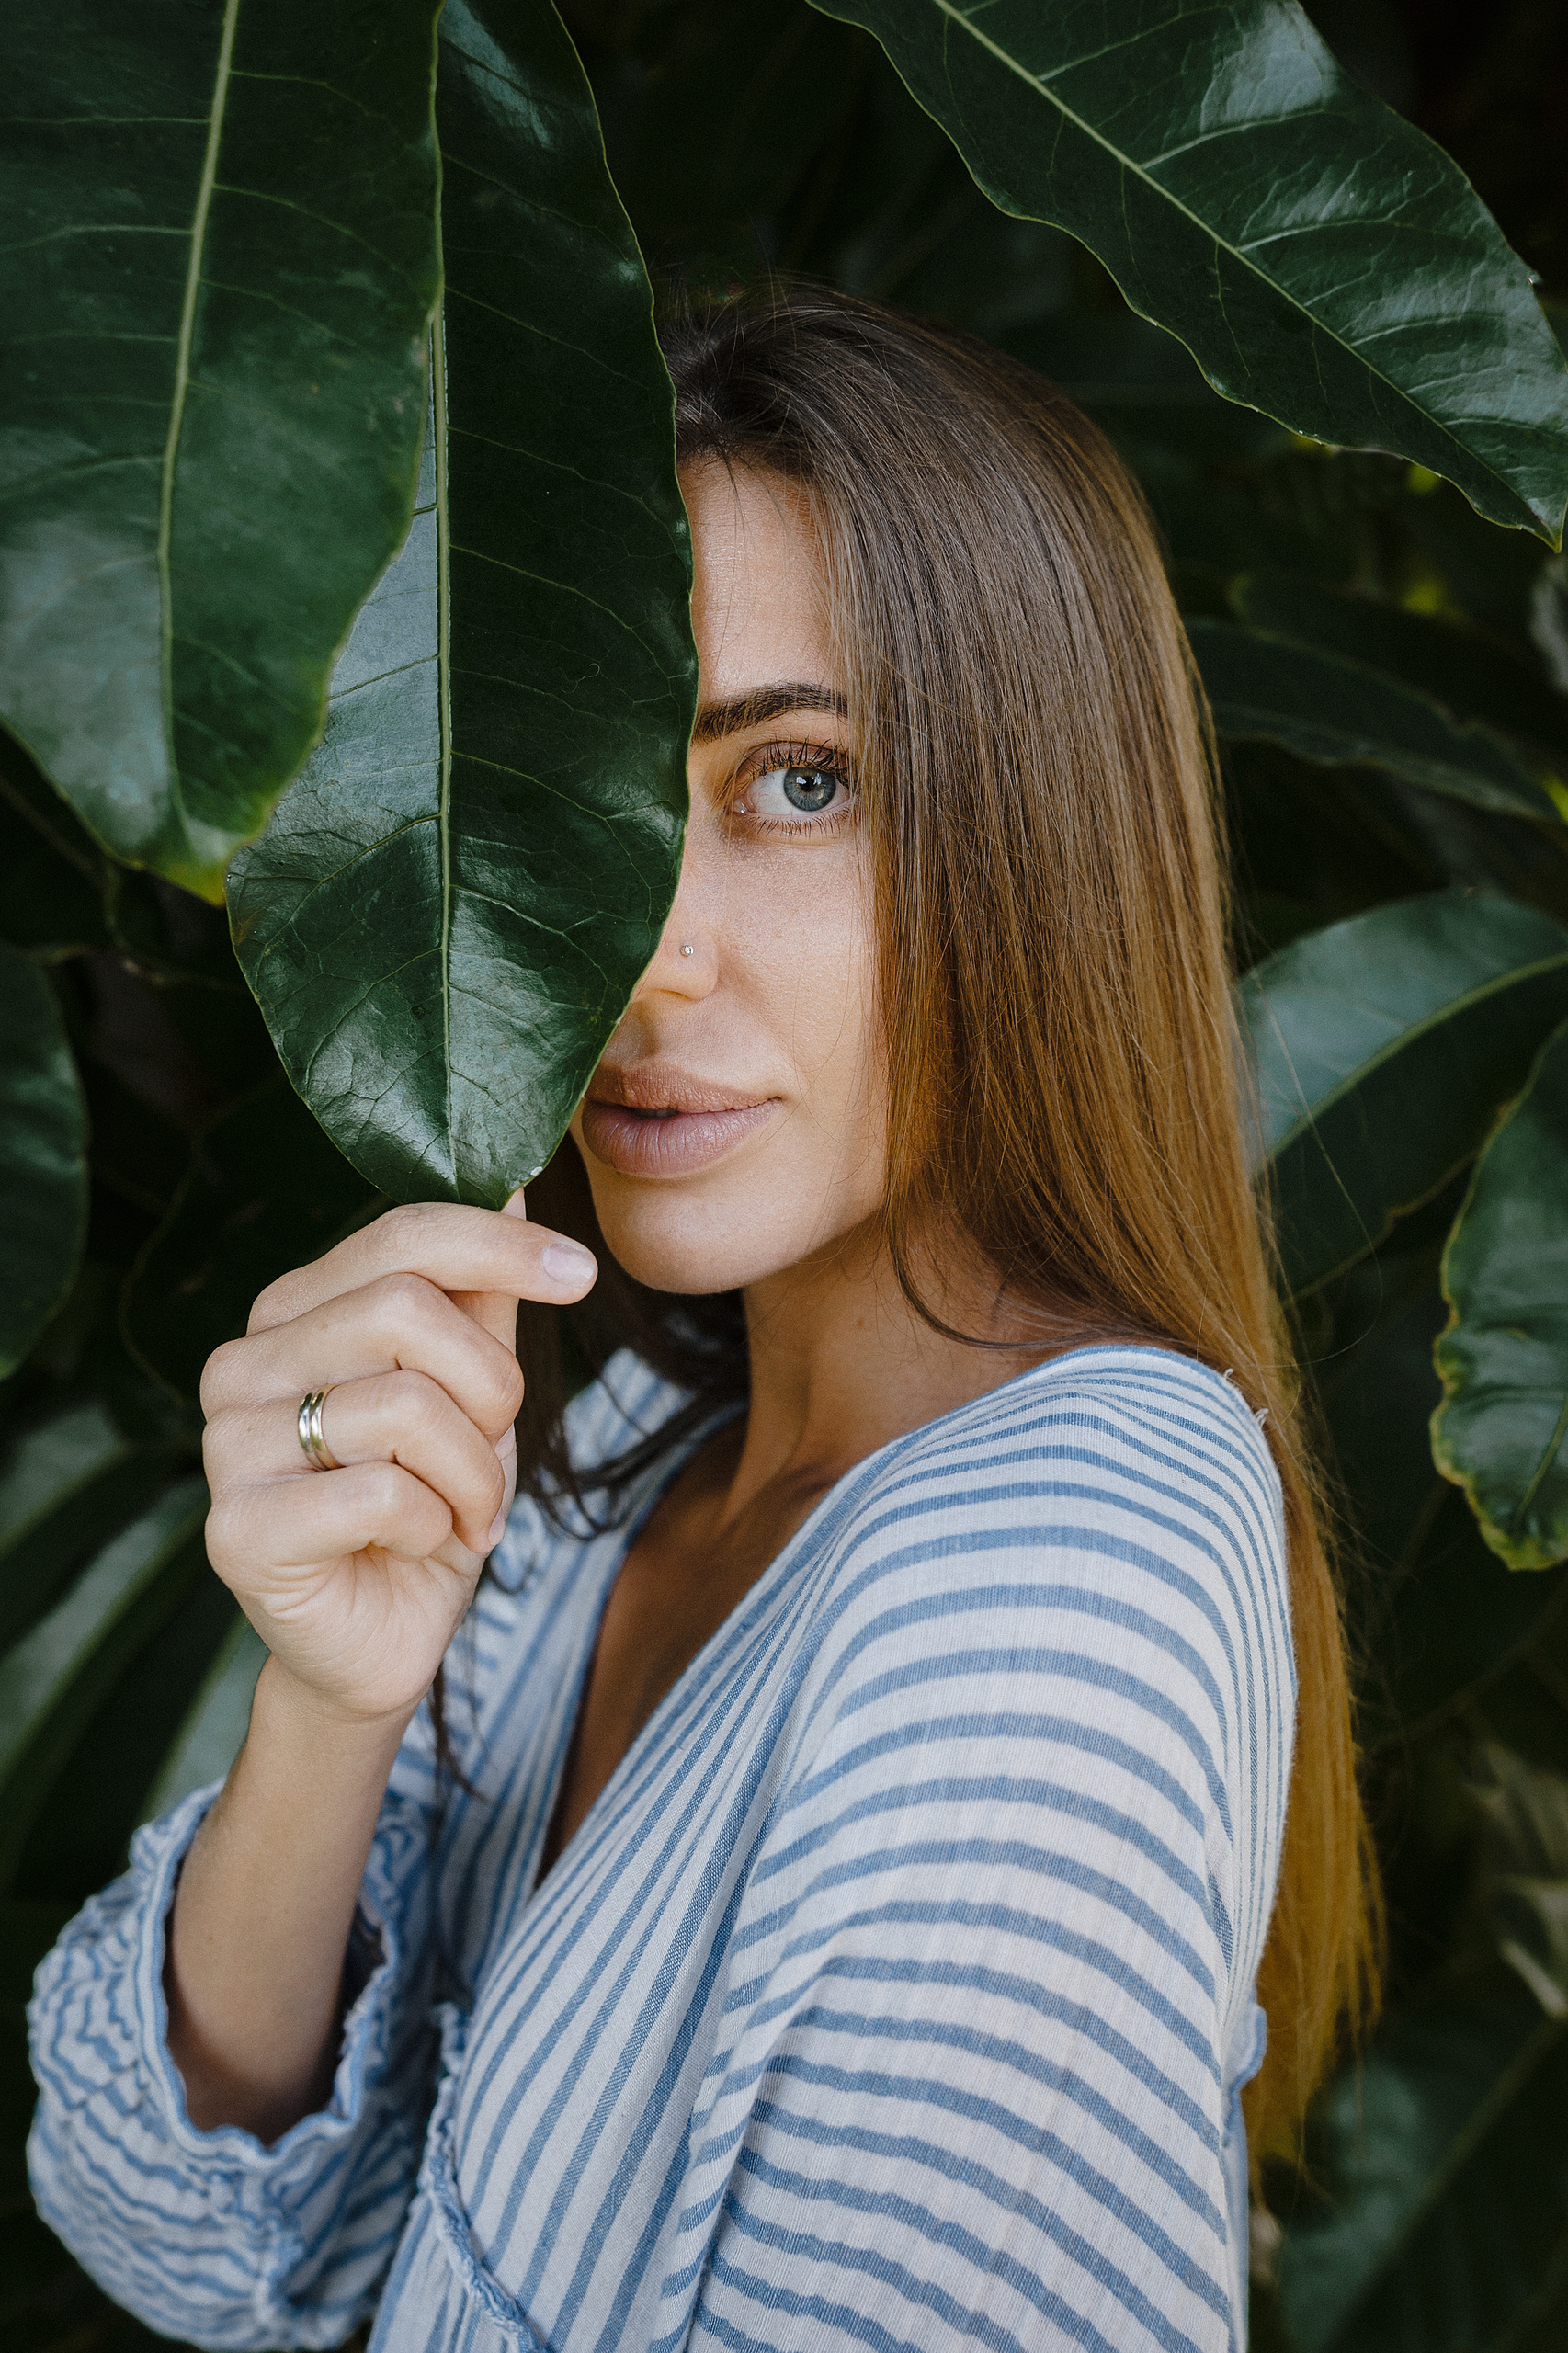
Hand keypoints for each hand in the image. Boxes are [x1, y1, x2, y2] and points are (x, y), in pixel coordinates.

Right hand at [200, 1195, 596, 1729]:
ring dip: (474, 1474)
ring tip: (462, 1513)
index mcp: (292, 1312)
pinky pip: (382, 1494)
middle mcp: (241, 1364)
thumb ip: (481, 1297)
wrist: (382, 1641)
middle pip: (406, 1310)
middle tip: (495, 1452)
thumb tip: (510, 1181)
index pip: (400, 1236)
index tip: (581, 1273)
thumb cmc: (426, 1507)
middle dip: (491, 1390)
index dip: (500, 1245)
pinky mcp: (236, 1528)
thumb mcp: (473, 1393)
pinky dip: (433, 1524)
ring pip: (405, 1406)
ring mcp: (226, 1445)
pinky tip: (415, 1548)